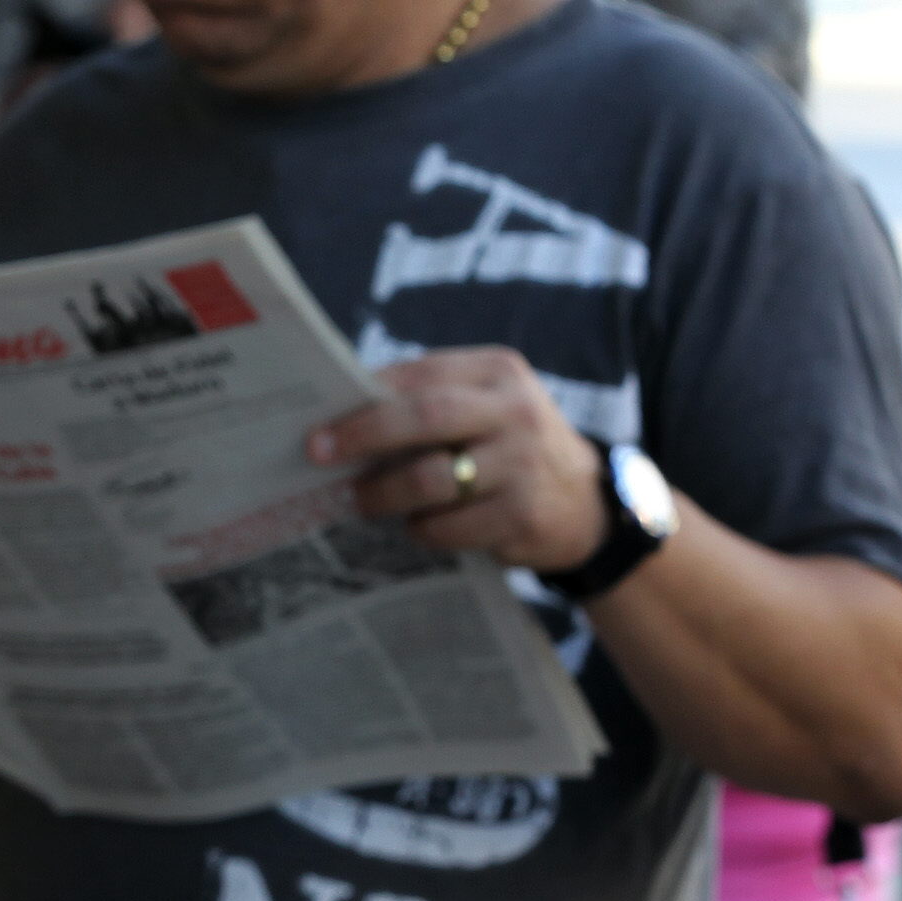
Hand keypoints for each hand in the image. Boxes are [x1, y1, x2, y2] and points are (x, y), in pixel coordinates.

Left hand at [306, 347, 613, 572]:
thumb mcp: (484, 406)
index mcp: (498, 372)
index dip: (364, 399)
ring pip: (430, 479)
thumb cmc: (506, 446)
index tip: (317, 422)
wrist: (584, 505)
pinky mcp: (525, 515)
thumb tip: (337, 414)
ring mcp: (525, 464)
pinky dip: (422, 529)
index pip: (419, 375)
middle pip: (424, 417)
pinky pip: (449, 526)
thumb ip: (426, 400)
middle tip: (318, 455)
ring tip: (363, 500)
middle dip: (363, 436)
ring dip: (384, 494)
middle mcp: (516, 411)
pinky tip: (418, 525)